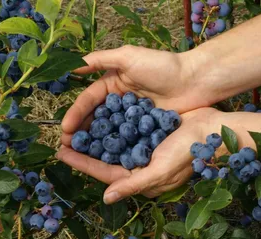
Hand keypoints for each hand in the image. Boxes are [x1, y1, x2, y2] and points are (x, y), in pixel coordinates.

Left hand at [57, 107, 223, 203]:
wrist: (212, 129)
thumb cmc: (187, 152)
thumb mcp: (160, 171)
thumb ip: (132, 184)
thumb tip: (106, 198)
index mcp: (139, 178)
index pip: (104, 172)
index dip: (81, 162)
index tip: (61, 153)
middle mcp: (138, 166)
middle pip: (104, 158)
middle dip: (83, 150)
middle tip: (62, 140)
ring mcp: (142, 150)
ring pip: (111, 144)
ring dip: (94, 136)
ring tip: (75, 127)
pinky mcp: (147, 134)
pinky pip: (123, 131)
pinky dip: (110, 125)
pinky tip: (98, 115)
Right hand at [61, 45, 205, 144]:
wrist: (195, 80)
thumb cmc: (162, 66)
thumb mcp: (129, 57)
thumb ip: (101, 60)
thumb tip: (74, 65)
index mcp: (112, 84)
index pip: (88, 100)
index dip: (76, 114)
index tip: (65, 129)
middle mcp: (118, 101)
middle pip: (95, 117)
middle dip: (80, 131)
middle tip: (67, 146)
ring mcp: (130, 116)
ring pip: (107, 130)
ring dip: (94, 141)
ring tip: (80, 155)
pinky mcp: (143, 128)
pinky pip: (124, 138)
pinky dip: (114, 147)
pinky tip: (104, 158)